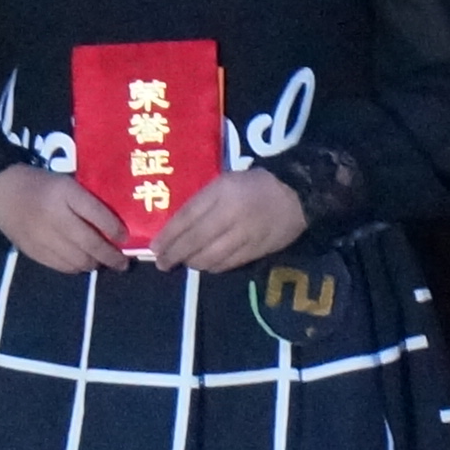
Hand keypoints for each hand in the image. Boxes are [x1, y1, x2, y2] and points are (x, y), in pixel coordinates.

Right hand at [0, 161, 134, 275]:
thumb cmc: (39, 184)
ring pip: (79, 260)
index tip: (125, 237)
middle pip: (90, 243)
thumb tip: (113, 226)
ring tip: (102, 262)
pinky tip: (82, 263)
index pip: (97, 214)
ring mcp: (43, 237)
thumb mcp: (65, 183)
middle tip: (123, 262)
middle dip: (111, 257)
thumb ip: (86, 201)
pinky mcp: (34, 251)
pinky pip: (63, 266)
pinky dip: (77, 267)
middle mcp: (55, 216)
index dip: (115, 230)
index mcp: (64, 192)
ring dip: (95, 264)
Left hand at [143, 165, 311, 273]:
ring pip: (211, 257)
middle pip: (196, 241)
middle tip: (162, 263)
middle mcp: (231, 214)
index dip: (168, 236)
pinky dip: (213, 267)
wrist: (295, 193)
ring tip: (183, 263)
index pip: (187, 218)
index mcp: (221, 192)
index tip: (154, 247)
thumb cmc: (252, 184)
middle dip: (175, 255)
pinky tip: (205, 265)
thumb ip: (201, 202)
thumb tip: (176, 228)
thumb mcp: (223, 183)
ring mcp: (245, 235)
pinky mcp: (257, 250)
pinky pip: (228, 264)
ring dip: (193, 263)